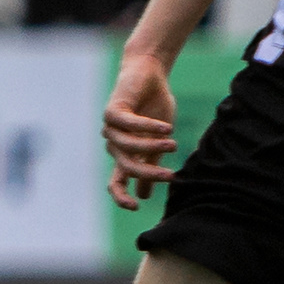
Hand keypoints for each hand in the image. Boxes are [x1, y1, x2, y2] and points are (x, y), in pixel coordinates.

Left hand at [102, 50, 180, 210]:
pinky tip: (167, 128)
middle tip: (171, 177)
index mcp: (124, 154)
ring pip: (128, 145)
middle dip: (148, 173)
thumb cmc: (154, 109)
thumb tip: (144, 196)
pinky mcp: (113, 110)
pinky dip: (148, 127)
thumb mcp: (156, 142)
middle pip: (126, 166)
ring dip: (151, 147)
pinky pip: (129, 123)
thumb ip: (150, 166)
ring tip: (173, 144)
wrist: (148, 76)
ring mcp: (110, 127)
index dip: (121, 196)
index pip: (116, 181)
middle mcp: (114, 144)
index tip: (135, 207)